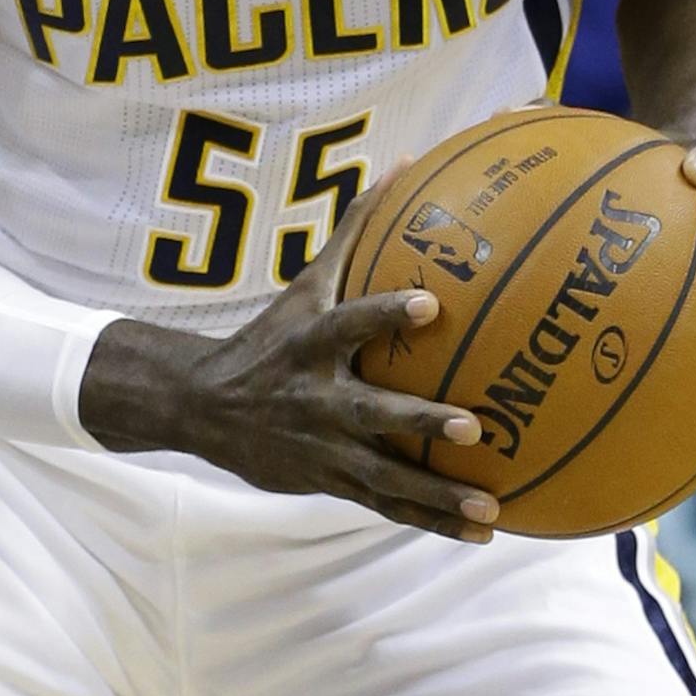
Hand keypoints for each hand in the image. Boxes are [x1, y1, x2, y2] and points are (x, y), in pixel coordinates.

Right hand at [80, 169, 497, 543]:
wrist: (204, 407)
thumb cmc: (271, 336)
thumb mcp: (305, 285)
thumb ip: (358, 230)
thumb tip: (408, 164)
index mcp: (309, 343)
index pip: (348, 323)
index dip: (384, 313)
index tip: (430, 304)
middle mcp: (315, 397)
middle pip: (373, 411)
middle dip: (421, 420)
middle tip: (476, 425)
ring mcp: (323, 446)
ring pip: (385, 475)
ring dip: (438, 494)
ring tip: (492, 507)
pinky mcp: (330, 482)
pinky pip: (386, 505)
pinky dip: (433, 521)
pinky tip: (484, 531)